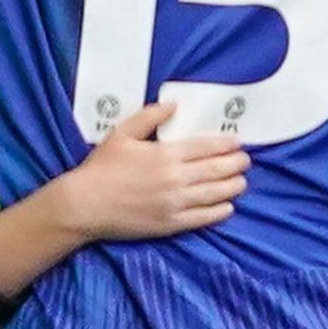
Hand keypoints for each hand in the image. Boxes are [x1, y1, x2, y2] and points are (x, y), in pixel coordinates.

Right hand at [56, 102, 247, 241]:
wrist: (82, 206)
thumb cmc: (101, 168)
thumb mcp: (121, 134)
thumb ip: (149, 116)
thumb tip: (174, 104)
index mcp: (166, 155)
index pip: (208, 147)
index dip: (228, 144)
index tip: (238, 143)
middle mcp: (176, 178)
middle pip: (218, 169)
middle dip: (237, 164)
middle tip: (245, 161)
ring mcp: (175, 203)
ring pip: (216, 193)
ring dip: (234, 186)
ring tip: (241, 181)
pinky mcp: (171, 223)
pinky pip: (204, 218)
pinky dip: (220, 211)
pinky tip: (228, 206)